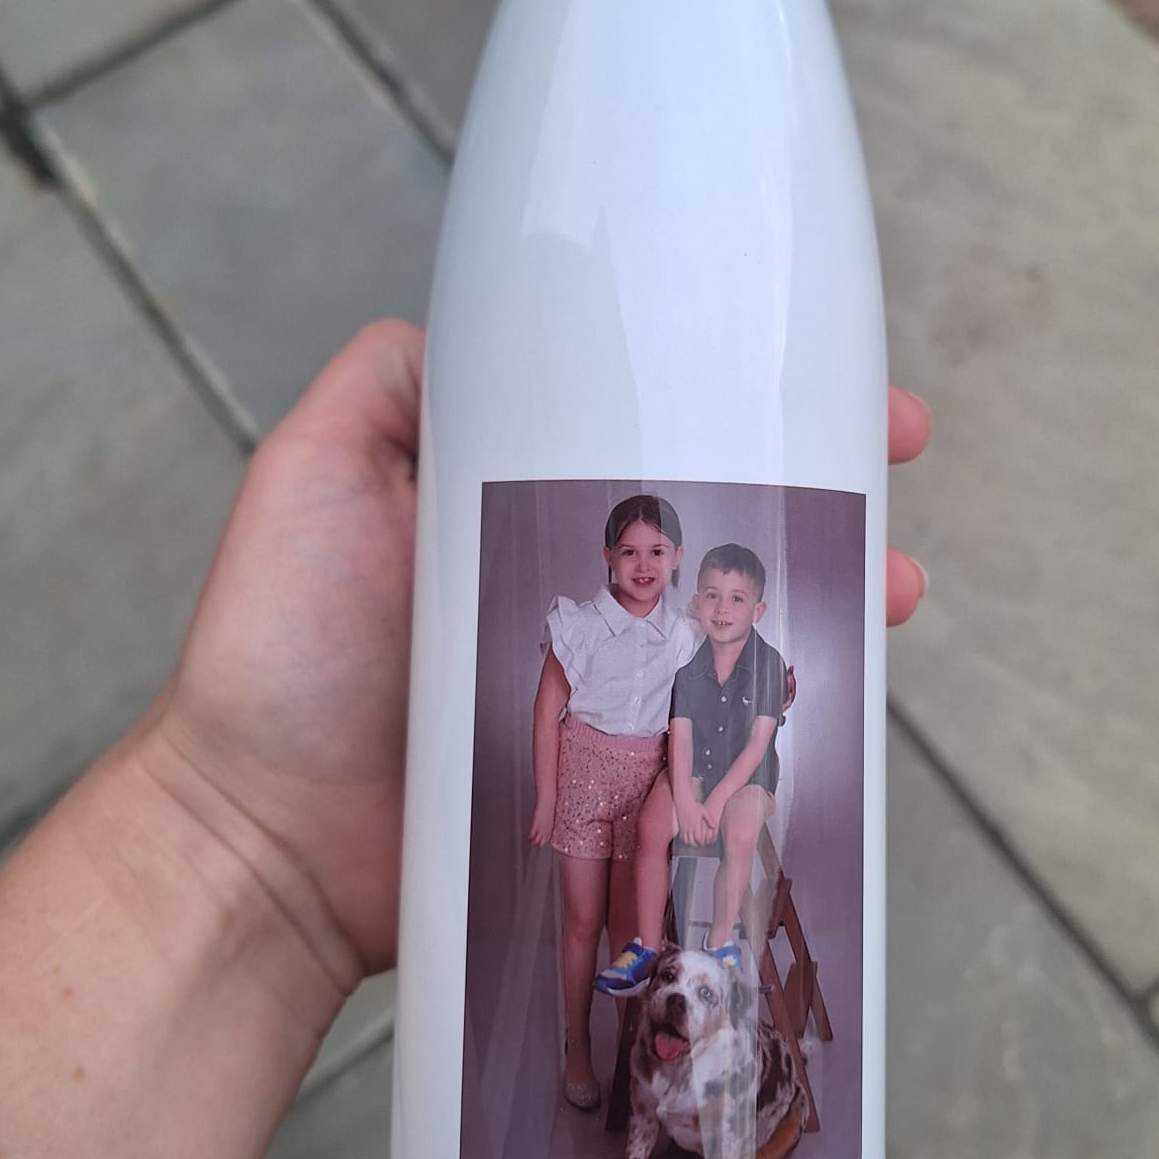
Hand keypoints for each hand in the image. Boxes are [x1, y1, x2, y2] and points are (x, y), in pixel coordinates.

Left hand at [134, 322, 930, 987]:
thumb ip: (384, 387)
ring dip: (823, 593)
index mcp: (509, 505)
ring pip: (730, 627)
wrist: (264, 836)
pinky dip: (777, 711)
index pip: (640, 431)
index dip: (728, 396)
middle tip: (894, 456)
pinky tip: (835, 691)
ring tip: (894, 580)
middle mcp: (565, 586)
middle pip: (711, 520)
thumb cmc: (278, 653)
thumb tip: (479, 322)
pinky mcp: (607, 777)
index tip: (814, 374)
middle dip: (814, 485)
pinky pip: (708, 735)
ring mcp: (593, 687)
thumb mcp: (310, 474)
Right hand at [528, 799, 554, 847]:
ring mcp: (542, 825)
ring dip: (534, 842)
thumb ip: (549, 819)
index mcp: (552, 825)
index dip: (545, 840)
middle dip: (540, 843)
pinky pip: (533, 832)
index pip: (549, 836)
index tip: (543, 842)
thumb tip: (547, 820)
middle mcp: (547, 827)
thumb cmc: (550, 804)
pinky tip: (528, 837)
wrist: (548, 799)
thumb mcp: (551, 813)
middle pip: (544, 839)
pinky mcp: (537, 822)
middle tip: (536, 845)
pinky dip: (530, 836)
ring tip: (531, 843)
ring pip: (538, 838)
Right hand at [679, 799, 715, 846]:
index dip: (701, 842)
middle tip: (700, 844)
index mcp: (695, 825)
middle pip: (692, 841)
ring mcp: (683, 827)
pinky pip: (681, 836)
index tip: (704, 843)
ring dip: (690, 843)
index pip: (698, 838)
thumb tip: (714, 826)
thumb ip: (709, 819)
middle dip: (696, 844)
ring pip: (686, 840)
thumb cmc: (695, 805)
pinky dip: (685, 839)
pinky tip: (688, 838)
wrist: (683, 801)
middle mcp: (689, 828)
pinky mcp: (680, 826)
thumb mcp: (704, 811)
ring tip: (694, 843)